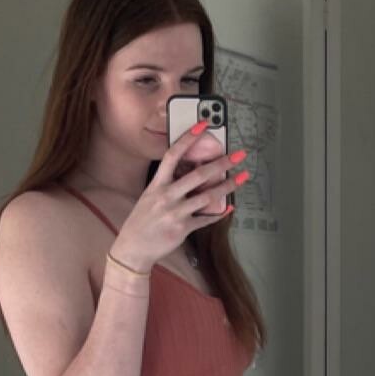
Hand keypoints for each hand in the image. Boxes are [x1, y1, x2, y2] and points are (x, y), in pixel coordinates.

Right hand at [109, 126, 248, 273]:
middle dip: (221, 163)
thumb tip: (191, 175)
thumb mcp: (149, 199)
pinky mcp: (182, 229)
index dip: (187, 139)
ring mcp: (175, 213)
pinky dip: (219, 214)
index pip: (172, 156)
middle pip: (198, 175)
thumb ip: (167, 187)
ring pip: (207, 196)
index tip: (203, 126)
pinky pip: (206, 219)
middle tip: (239, 155)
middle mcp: (166, 197)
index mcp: (156, 186)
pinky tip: (229, 208)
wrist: (132, 249)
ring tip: (241, 178)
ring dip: (228, 186)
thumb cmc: (141, 222)